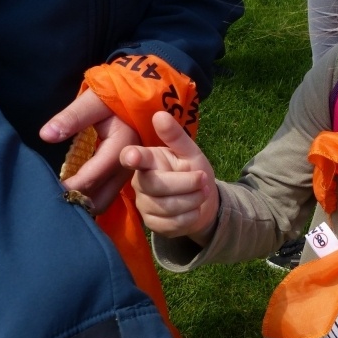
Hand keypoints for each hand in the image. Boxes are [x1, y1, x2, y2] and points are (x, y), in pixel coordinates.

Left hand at [40, 90, 140, 212]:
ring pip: (106, 199)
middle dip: (77, 203)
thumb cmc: (115, 95)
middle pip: (102, 196)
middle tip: (51, 205)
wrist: (140, 94)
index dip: (70, 187)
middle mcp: (130, 164)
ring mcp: (131, 171)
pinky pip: (108, 194)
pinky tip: (74, 197)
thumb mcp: (94, 100)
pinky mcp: (127, 173)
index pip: (93, 176)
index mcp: (123, 144)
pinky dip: (91, 199)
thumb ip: (72, 117)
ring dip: (84, 204)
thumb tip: (46, 135)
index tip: (47, 193)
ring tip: (60, 204)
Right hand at [120, 111, 218, 245]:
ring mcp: (144, 204)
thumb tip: (159, 114)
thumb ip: (176, 136)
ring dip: (193, 200)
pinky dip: (191, 216)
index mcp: (148, 160)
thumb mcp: (190, 152)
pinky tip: (195, 208)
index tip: (133, 157)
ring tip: (203, 192)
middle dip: (186, 183)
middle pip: (156, 185)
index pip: (133, 157)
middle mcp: (140, 182)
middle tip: (204, 179)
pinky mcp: (152, 223)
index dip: (132, 157)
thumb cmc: (193, 171)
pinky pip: (172, 223)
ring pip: (166, 206)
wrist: (204, 202)